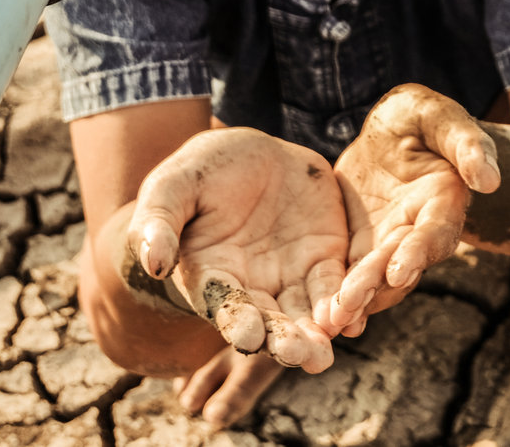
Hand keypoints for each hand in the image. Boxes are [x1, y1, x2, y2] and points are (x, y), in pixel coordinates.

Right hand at [127, 128, 348, 372]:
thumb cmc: (199, 173)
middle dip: (285, 340)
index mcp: (210, 277)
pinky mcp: (324, 255)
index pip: (224, 306)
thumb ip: (158, 224)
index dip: (236, 321)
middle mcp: (252, 286)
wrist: (249, 153)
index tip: (248, 336)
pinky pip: (339, 282)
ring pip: (307, 312)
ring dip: (318, 333)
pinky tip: (355, 317)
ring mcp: (291, 274)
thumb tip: (154, 264)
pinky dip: (348, 300)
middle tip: (301, 355)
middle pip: (270, 322)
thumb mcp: (171, 188)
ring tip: (325, 351)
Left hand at [327, 84, 499, 331]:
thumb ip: (466, 143)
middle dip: (376, 285)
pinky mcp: (360, 245)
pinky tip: (317, 318)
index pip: (436, 232)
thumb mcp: (440, 117)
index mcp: (445, 199)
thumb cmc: (421, 116)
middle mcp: (420, 229)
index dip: (419, 252)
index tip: (399, 271)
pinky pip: (349, 273)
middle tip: (349, 304)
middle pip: (401, 264)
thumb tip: (489, 181)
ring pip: (375, 278)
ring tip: (330, 321)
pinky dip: (337, 295)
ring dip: (357, 300)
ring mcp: (389, 241)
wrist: (391, 130)